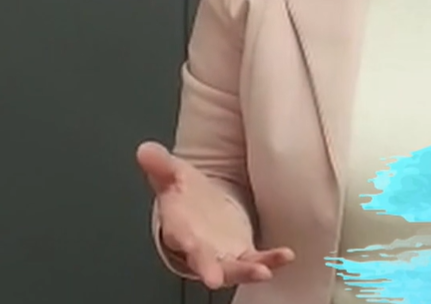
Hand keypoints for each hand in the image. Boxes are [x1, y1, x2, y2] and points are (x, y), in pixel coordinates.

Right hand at [137, 141, 294, 288]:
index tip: (198, 266)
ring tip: (265, 270)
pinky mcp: (243, 252)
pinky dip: (271, 261)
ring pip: (234, 268)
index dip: (190, 251)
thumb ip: (160, 165)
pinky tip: (286, 256)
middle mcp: (200, 248)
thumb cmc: (183, 195)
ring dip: (249, 271)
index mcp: (179, 229)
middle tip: (217, 280)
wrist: (198, 207)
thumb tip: (145, 150)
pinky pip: (256, 260)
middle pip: (206, 263)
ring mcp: (223, 254)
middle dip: (212, 271)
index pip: (181, 241)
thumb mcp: (172, 175)